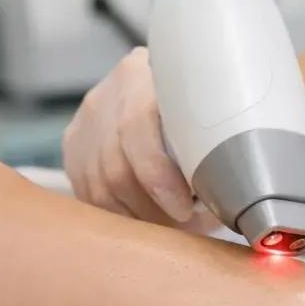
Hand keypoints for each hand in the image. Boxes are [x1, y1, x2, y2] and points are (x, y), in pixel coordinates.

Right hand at [62, 47, 216, 232]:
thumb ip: (210, 129)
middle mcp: (104, 99)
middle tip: (186, 227)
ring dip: (139, 218)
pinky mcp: (73, 149)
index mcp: (139, 76)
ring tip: (173, 229)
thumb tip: (231, 193)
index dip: (159, 177)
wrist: (152, 81)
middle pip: (116, 168)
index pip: (136, 128)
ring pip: (101, 189)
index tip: (187, 208)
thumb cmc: (192, 96)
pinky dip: (121, 216)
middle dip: (154, 209)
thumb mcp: (203, 97)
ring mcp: (84, 125)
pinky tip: (147, 221)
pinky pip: (89, 195)